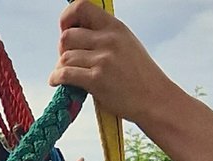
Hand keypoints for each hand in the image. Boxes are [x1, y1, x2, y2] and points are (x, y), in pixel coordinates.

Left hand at [52, 1, 176, 123]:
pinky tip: (57, 81)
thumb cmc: (140, 76)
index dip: (67, 17)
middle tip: (68, 59)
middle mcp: (109, 40)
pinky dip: (57, 78)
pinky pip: (65, 74)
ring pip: (65, 57)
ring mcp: (103, 60)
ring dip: (61, 67)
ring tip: (65, 74)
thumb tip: (76, 34)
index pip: (82, 7)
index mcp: (115, 27)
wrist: (155, 99)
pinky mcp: (97, 80)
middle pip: (67, 36)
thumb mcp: (126, 44)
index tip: (65, 28)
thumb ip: (104, 36)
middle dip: (63, 49)